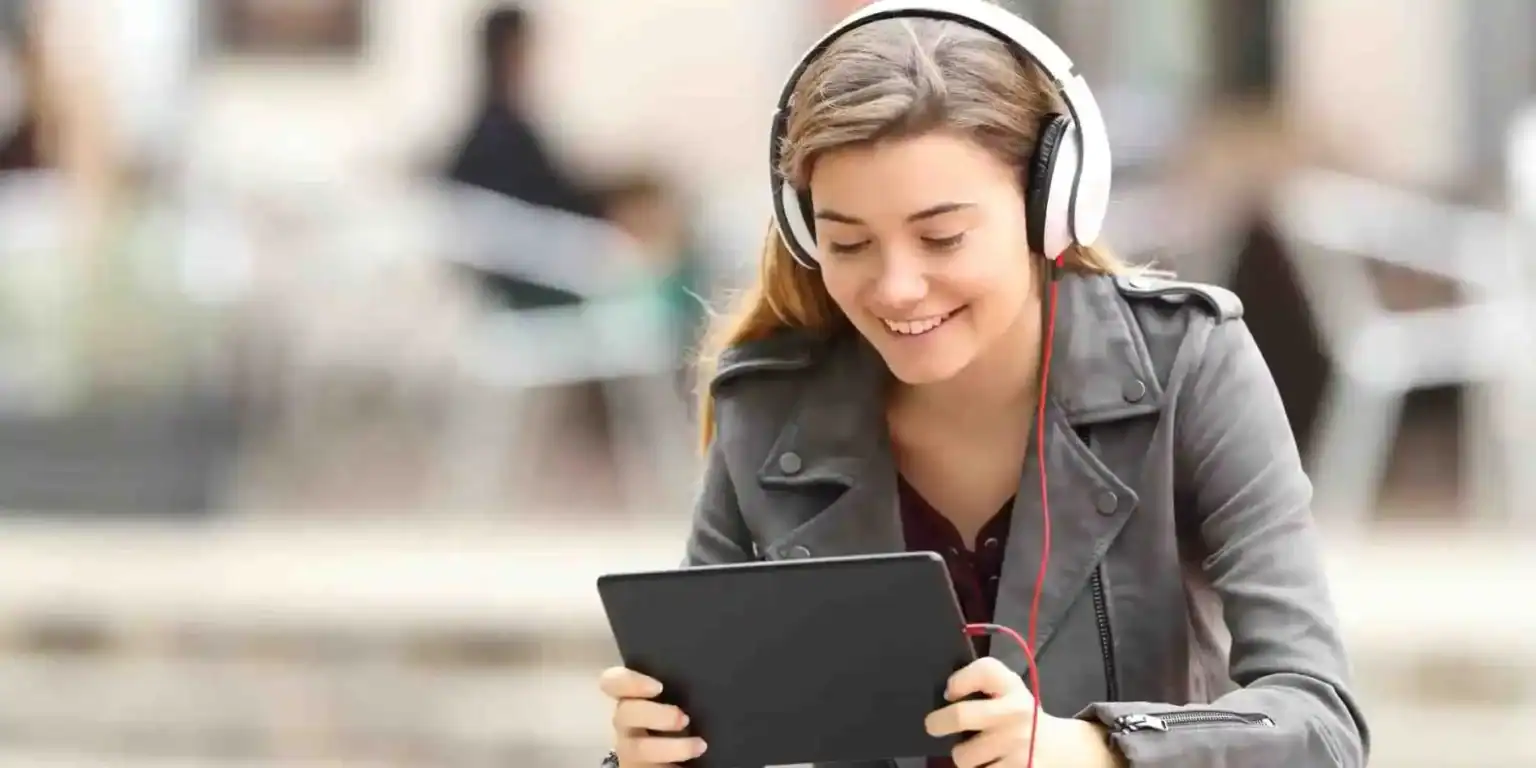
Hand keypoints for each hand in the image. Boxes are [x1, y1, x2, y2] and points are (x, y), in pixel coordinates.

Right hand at [599, 666, 707, 766]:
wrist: (679, 757)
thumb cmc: (681, 719)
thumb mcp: (678, 700)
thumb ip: (681, 688)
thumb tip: (714, 671)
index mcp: (632, 699)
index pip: (614, 682)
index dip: (630, 682)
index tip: (658, 687)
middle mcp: (626, 724)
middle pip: (625, 714)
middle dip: (655, 715)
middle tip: (684, 718)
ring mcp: (630, 750)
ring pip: (638, 748)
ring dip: (671, 747)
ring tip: (700, 745)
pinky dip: (672, 766)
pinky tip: (690, 763)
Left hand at [925, 658, 1120, 767]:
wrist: (1062, 749)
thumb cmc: (1021, 716)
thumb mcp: (1008, 690)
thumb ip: (979, 681)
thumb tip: (946, 694)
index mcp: (1012, 687)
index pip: (983, 670)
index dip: (958, 681)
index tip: (950, 693)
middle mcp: (1016, 713)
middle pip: (959, 716)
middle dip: (937, 723)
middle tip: (935, 726)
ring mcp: (1018, 745)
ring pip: (963, 756)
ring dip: (963, 756)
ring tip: (976, 750)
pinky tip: (991, 762)